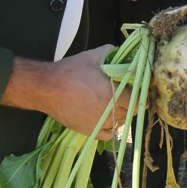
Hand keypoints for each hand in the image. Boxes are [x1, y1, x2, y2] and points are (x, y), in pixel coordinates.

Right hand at [1, 47, 129, 138]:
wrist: (47, 88)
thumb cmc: (71, 71)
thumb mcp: (93, 55)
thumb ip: (112, 53)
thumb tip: (123, 54)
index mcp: (114, 95)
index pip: (138, 102)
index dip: (139, 96)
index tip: (136, 90)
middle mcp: (109, 113)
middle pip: (130, 113)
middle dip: (130, 104)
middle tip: (125, 95)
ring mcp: (99, 124)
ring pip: (120, 123)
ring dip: (121, 115)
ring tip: (114, 105)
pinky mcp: (88, 131)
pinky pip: (108, 135)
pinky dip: (110, 128)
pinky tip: (106, 118)